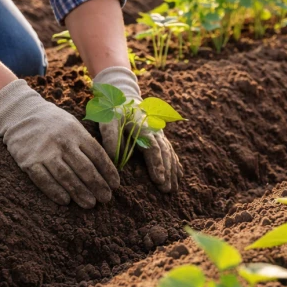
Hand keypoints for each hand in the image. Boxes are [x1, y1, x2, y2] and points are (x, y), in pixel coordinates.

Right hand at [0, 79, 119, 207]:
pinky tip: (66, 201)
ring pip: (66, 177)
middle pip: (84, 168)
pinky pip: (44, 180)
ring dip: (80, 192)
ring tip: (90, 204)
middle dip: (98, 185)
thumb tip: (105, 164)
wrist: (20, 113)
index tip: (115, 185)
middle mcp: (62, 142)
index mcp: (76, 132)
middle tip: (106, 199)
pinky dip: (55, 192)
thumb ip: (87, 142)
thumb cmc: (53, 122)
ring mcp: (44, 152)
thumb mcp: (73, 124)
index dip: (108, 172)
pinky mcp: (28, 161)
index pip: (97, 155)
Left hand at [93, 66, 182, 192]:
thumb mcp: (108, 120)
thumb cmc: (114, 110)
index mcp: (144, 127)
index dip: (156, 164)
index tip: (158, 180)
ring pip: (169, 154)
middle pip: (164, 153)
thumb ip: (111, 138)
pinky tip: (178, 176)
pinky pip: (170, 151)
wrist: (125, 97)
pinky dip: (175, 164)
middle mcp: (155, 131)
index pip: (153, 148)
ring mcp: (160, 134)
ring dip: (172, 171)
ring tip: (173, 189)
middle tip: (166, 190)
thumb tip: (114, 159)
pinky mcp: (160, 137)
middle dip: (166, 172)